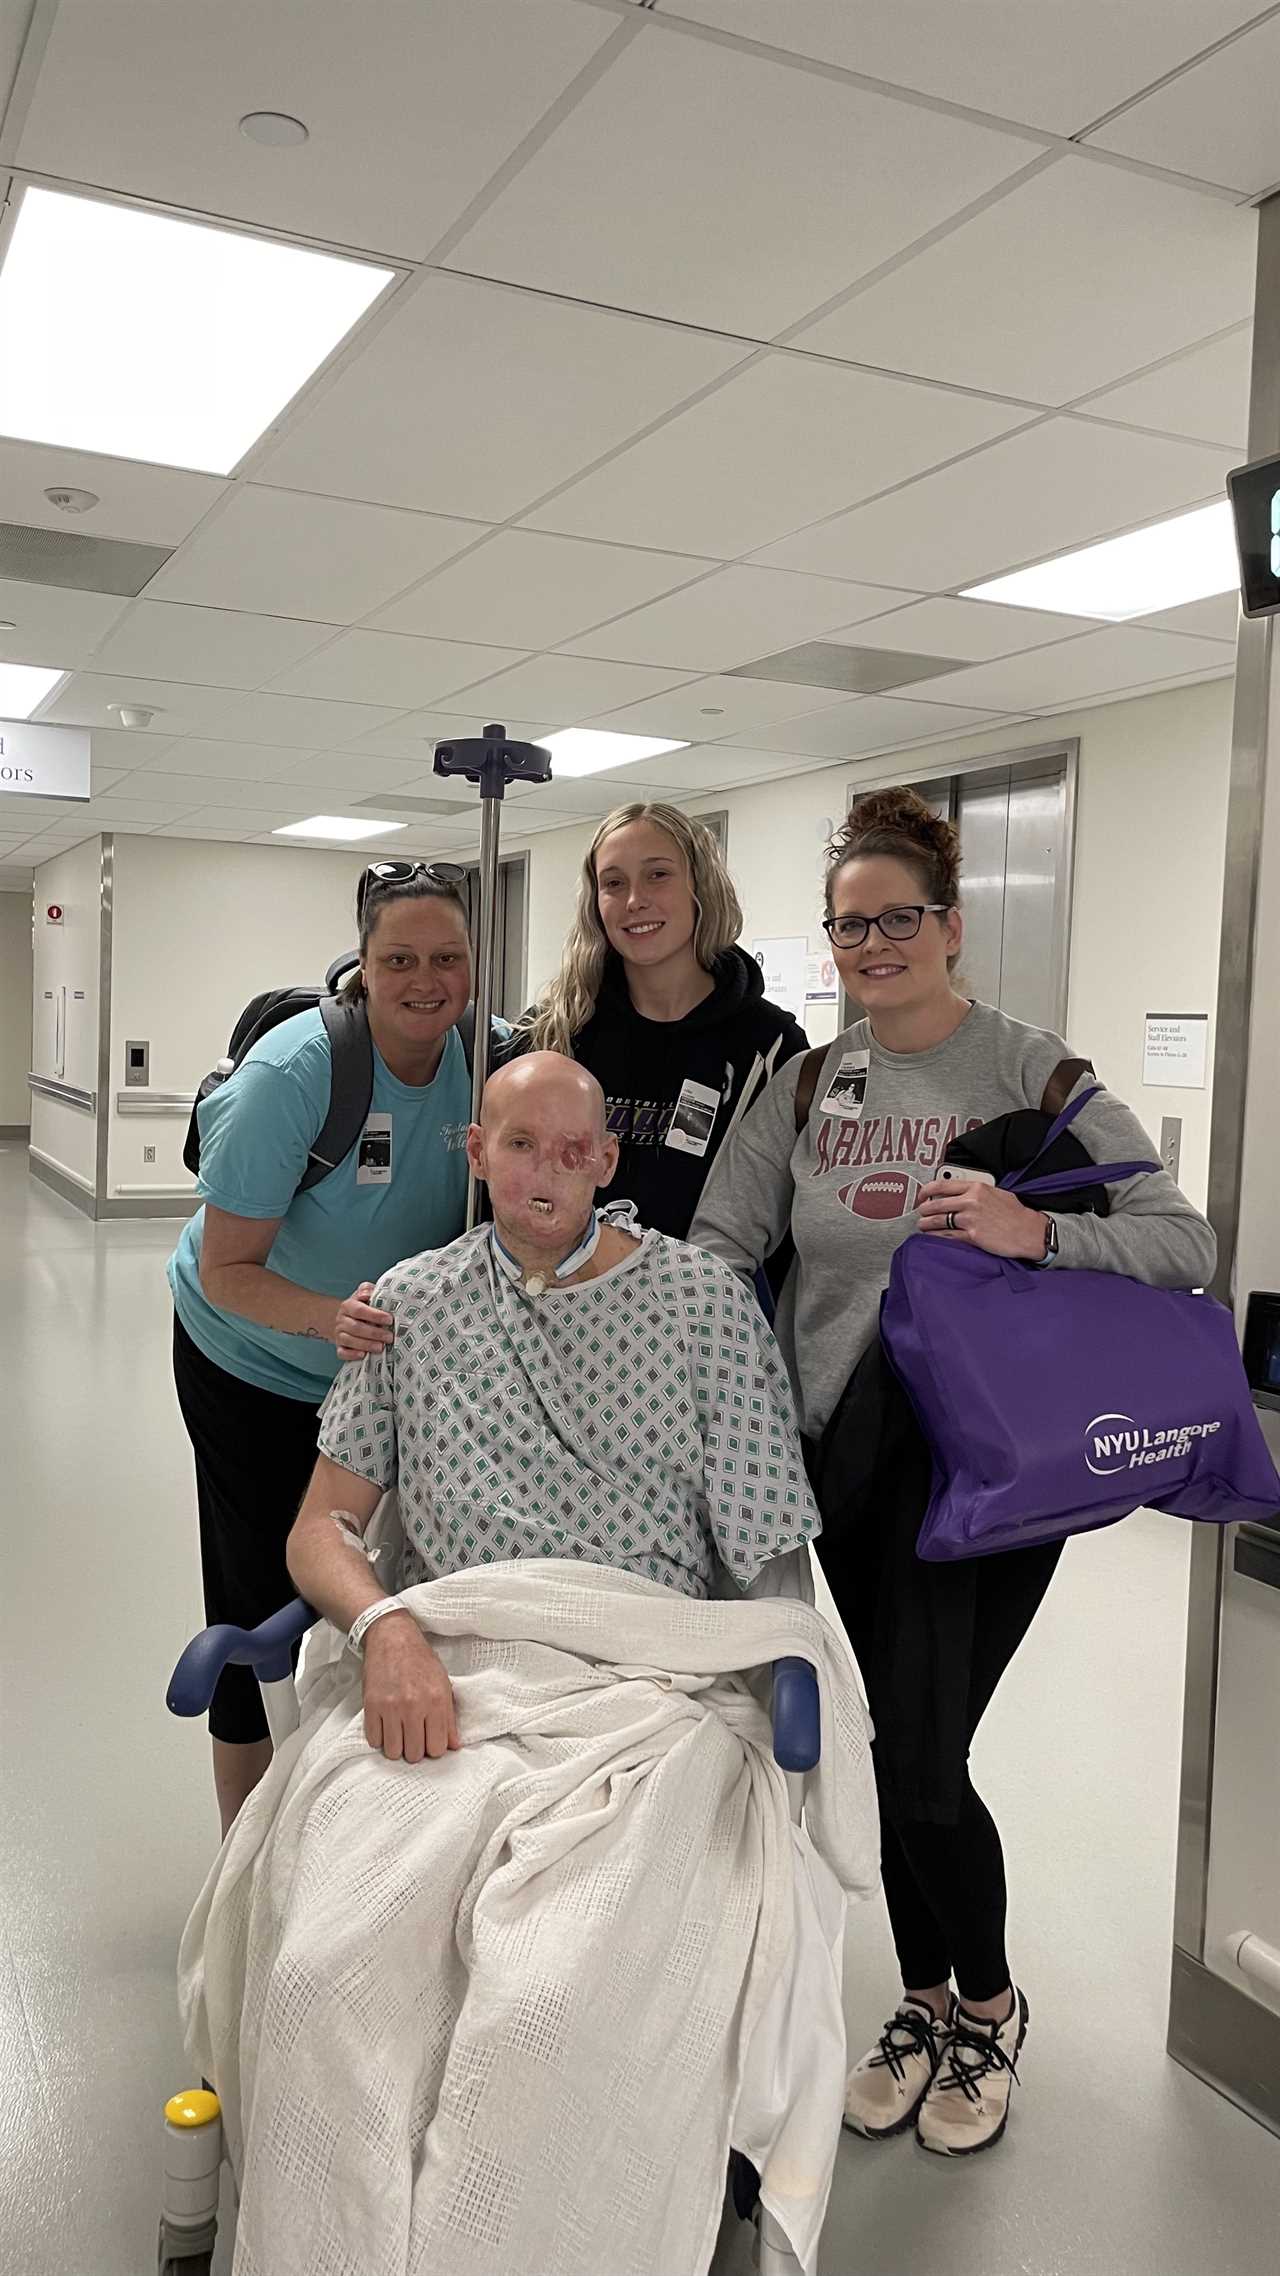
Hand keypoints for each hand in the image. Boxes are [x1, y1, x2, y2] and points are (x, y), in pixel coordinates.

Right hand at [335, 1281, 393, 1361]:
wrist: (346, 1319)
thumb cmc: (362, 1307)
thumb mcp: (365, 1294)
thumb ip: (367, 1290)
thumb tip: (368, 1293)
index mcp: (348, 1306)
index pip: (359, 1310)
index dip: (374, 1315)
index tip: (389, 1319)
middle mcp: (341, 1320)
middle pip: (356, 1327)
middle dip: (374, 1333)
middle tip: (389, 1337)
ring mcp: (339, 1334)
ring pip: (349, 1340)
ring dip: (366, 1344)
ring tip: (381, 1347)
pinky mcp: (340, 1347)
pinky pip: (342, 1353)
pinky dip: (352, 1355)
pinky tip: (363, 1355)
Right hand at [361, 1613, 459, 1762]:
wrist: (392, 1637)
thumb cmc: (419, 1659)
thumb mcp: (443, 1684)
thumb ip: (449, 1717)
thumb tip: (454, 1745)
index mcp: (436, 1701)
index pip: (438, 1747)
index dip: (435, 1748)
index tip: (431, 1741)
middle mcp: (414, 1706)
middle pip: (415, 1754)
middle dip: (416, 1750)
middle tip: (415, 1738)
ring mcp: (390, 1707)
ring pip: (393, 1752)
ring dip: (397, 1747)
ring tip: (400, 1734)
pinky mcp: (371, 1705)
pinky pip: (374, 1739)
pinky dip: (380, 1738)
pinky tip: (386, 1726)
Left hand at [916, 1178, 1047, 1261]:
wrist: (1029, 1231)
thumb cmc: (1015, 1214)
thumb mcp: (995, 1193)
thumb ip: (975, 1192)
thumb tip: (957, 1194)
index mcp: (976, 1187)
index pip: (942, 1185)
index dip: (926, 1191)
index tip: (921, 1196)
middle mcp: (971, 1201)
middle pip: (936, 1204)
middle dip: (924, 1210)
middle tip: (921, 1214)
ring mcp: (970, 1219)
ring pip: (938, 1220)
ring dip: (926, 1224)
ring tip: (923, 1226)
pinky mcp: (972, 1235)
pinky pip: (947, 1236)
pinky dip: (937, 1236)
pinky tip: (933, 1237)